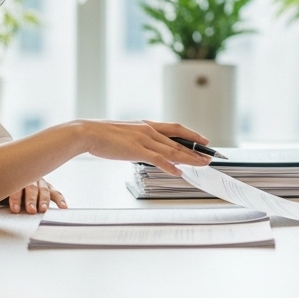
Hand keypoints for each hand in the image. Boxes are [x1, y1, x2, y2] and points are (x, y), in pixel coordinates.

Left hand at [0, 178, 66, 213]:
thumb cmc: (7, 182)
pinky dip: (60, 199)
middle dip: (31, 199)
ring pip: (43, 190)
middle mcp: (30, 178)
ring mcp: (40, 182)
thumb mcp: (0, 188)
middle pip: (31, 188)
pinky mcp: (48, 186)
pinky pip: (55, 192)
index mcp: (16, 177)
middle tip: (30, 210)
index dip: (15, 198)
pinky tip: (63, 206)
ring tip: (43, 209)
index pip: (16, 187)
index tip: (14, 209)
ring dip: (43, 200)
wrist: (16, 166)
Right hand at [80, 120, 211, 174]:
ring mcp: (144, 140)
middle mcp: (149, 130)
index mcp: (147, 125)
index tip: (203, 140)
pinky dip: (170, 166)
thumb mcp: (126, 133)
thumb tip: (146, 149)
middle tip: (210, 156)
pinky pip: (158, 159)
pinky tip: (178, 172)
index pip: (175, 129)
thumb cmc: (103, 134)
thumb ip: (139, 140)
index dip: (191, 134)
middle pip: (179, 141)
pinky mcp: (136, 150)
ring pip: (173, 150)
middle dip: (196, 149)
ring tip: (202, 164)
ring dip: (189, 158)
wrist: (88, 132)